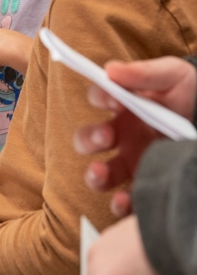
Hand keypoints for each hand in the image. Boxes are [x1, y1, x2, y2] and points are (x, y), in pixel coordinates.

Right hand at [74, 57, 196, 214]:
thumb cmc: (188, 91)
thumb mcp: (171, 75)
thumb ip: (143, 73)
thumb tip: (111, 70)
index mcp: (123, 106)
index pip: (98, 99)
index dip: (100, 98)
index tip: (113, 100)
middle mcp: (121, 135)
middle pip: (87, 140)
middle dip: (90, 138)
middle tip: (107, 135)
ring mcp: (132, 162)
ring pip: (100, 174)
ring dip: (94, 174)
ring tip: (100, 171)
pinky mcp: (146, 183)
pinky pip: (126, 201)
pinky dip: (120, 205)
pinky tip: (124, 200)